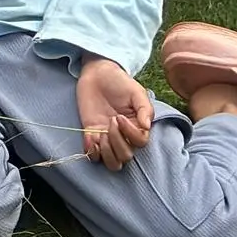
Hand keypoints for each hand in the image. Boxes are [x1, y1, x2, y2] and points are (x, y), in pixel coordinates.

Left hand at [73, 55, 156, 170]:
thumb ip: (144, 108)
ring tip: (101, 134)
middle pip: (126, 157)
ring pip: (112, 163)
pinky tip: (90, 135)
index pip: (140, 143)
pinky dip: (91, 151)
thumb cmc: (119, 82)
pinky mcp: (92, 135)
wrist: (97, 73)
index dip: (130, 134)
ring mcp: (107, 137)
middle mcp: (124, 136)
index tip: (119, 117)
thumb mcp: (135, 91)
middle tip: (111, 121)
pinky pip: (93, 155)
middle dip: (117, 142)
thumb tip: (146, 126)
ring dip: (106, 152)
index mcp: (138, 126)